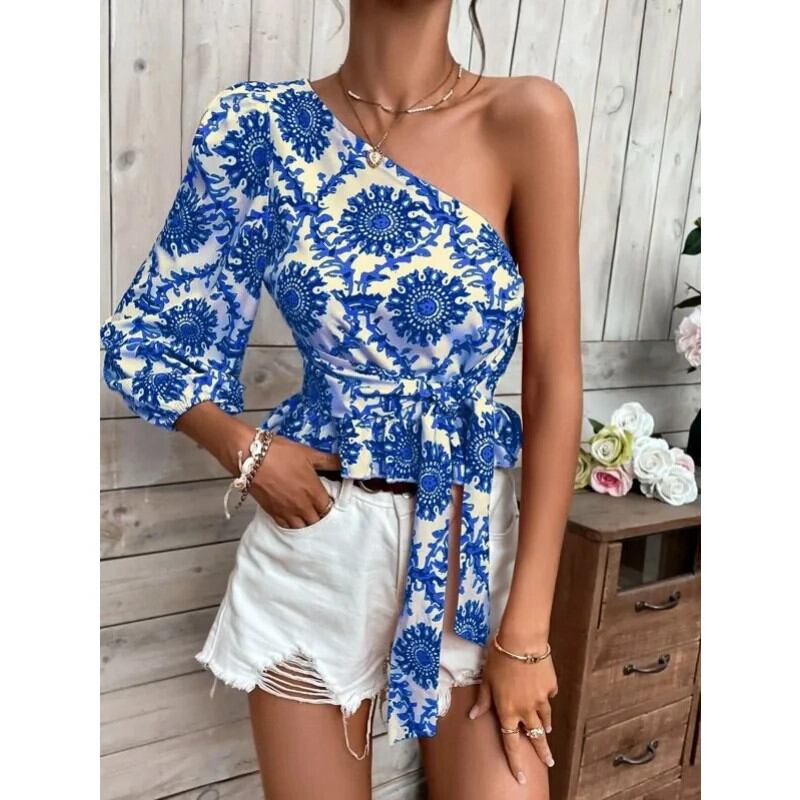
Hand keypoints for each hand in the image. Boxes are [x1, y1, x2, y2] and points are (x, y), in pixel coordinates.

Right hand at [237, 429, 341, 528]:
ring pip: (303, 526)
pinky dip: (292, 524)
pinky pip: (287, 526)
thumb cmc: (279, 453)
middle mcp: (302, 505)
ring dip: (307, 521)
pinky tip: (293, 516)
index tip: (327, 498)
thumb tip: (343, 462)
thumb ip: (328, 461)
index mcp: (313, 491)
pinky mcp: (273, 513)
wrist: (250, 457)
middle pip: (317, 520)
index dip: (329, 503)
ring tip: (306, 512)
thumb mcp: (308, 453)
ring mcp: (287, 511)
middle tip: (317, 505)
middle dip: (319, 514)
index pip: (329, 507)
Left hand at [469, 637, 557, 784]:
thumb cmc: (499, 657)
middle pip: (535, 736)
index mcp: (507, 710)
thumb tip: (473, 715)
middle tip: (549, 762)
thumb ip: (483, 700)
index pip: (511, 743)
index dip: (516, 762)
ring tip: (547, 731)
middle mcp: (526, 709)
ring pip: (545, 718)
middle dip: (543, 752)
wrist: (523, 640)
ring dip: (545, 726)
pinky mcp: (550, 686)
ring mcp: (541, 699)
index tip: (521, 777)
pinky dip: (546, 697)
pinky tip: (543, 690)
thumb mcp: (486, 679)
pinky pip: (548, 696)